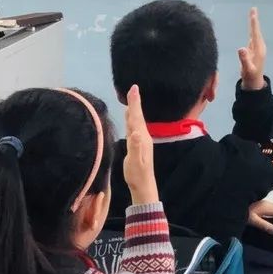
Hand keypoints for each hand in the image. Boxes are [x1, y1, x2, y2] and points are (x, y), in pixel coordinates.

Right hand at [122, 85, 157, 205]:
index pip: (137, 116)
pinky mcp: (137, 145)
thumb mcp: (135, 161)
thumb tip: (135, 132)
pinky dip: (131, 119)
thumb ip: (135, 146)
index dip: (135, 103)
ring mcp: (140, 140)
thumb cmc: (137, 174)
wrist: (143, 185)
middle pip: (137, 116)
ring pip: (135, 121)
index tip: (134, 88)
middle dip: (135, 102)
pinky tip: (130, 118)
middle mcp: (142, 136)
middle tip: (133, 88)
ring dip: (133, 109)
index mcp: (141, 137)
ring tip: (132, 99)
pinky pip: (133, 127)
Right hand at [238, 8, 266, 91]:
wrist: (254, 83)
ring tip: (252, 15)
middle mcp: (259, 47)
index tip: (253, 13)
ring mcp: (257, 49)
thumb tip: (241, 48)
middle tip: (253, 9)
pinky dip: (252, 31)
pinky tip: (252, 29)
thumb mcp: (247, 69)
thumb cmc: (250, 76)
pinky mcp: (254, 51)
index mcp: (258, 49)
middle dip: (254, 20)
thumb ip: (244, 59)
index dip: (254, 23)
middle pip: (256, 31)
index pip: (255, 33)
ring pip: (254, 34)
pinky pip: (253, 38)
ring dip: (253, 24)